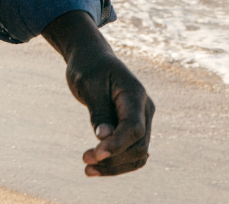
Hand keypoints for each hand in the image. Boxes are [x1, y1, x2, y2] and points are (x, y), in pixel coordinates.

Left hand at [41, 10, 153, 176]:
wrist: (92, 58)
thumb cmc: (88, 68)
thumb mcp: (88, 84)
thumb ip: (99, 110)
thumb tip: (104, 137)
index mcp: (134, 95)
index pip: (133, 128)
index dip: (117, 145)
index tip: (95, 155)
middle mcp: (144, 109)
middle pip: (138, 145)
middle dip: (114, 158)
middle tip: (84, 160)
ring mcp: (142, 119)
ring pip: (138, 153)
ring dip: (116, 166)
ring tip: (87, 169)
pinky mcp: (134, 127)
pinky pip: (132, 151)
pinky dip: (117, 162)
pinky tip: (96, 167)